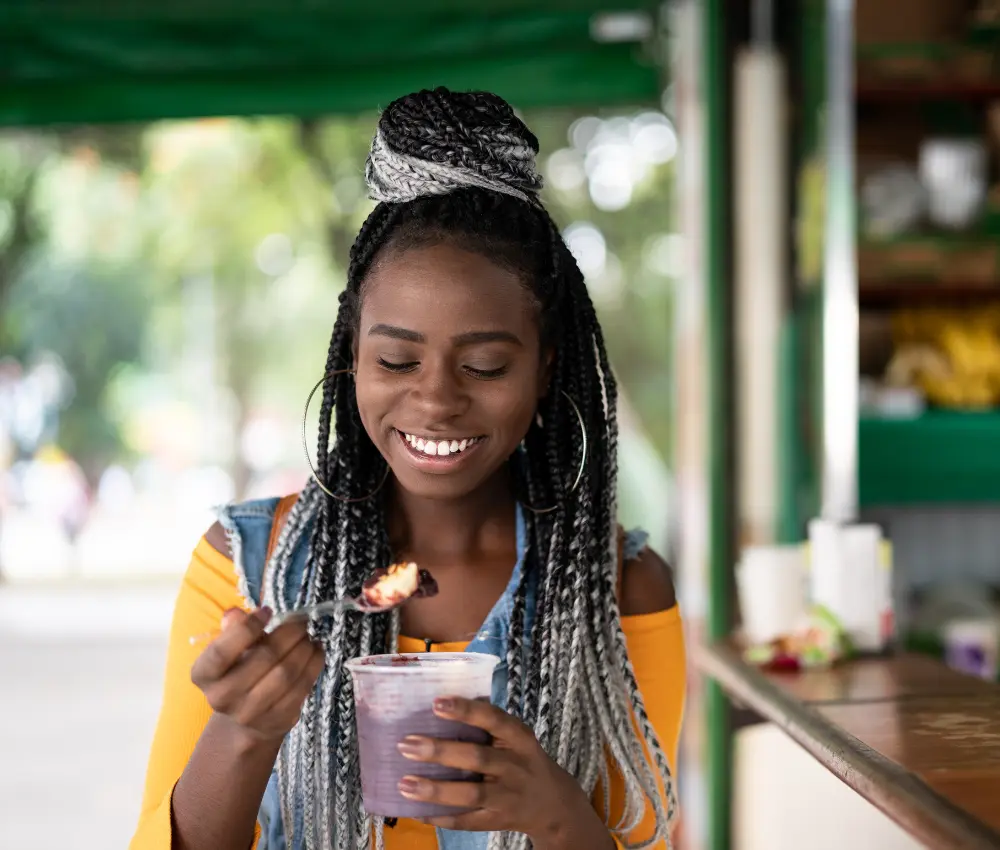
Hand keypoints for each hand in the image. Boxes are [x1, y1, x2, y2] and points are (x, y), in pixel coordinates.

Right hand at [190, 607, 324, 746]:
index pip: (221, 652)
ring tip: (309, 636)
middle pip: (263, 658)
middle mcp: (221, 698)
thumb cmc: (239, 671)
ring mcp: (250, 714)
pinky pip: (301, 688)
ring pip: (286, 673)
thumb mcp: (231, 649)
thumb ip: (233, 629)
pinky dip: (314, 664)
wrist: (247, 718)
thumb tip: (235, 614)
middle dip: (288, 634)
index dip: (246, 628)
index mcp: (203, 675)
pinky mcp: (277, 721)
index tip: (268, 611)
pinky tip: (316, 651)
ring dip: (304, 649)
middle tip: (301, 621)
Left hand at [396, 697, 609, 846]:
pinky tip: (417, 812)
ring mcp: (507, 796)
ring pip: (470, 793)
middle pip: (477, 758)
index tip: (436, 703)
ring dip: (436, 790)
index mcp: (518, 738)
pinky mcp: (498, 820)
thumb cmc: (524, 760)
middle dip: (440, 752)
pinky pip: (468, 821)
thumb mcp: (516, 737)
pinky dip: (442, 817)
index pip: (493, 719)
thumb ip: (488, 722)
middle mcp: (515, 766)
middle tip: (406, 744)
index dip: (466, 711)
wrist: (553, 804)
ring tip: (404, 784)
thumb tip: (443, 700)